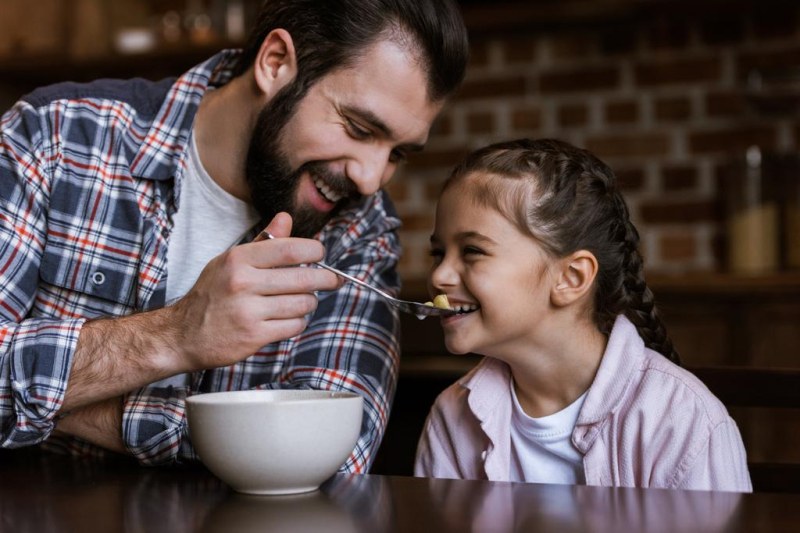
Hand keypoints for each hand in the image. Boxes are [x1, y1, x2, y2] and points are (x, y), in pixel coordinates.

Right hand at [166, 212, 340, 370]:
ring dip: (309, 303)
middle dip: (327, 279)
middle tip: (334, 280)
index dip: (315, 251)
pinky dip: (298, 322)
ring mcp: (249, 311)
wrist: (183, 335)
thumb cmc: (211, 294)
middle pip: (304, 278)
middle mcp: (243, 283)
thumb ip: (263, 242)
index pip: (290, 249)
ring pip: (303, 304)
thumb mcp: (230, 261)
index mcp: (239, 259)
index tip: (321, 254)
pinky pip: (295, 326)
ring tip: (302, 301)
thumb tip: (286, 218)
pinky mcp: (254, 336)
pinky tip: (289, 318)